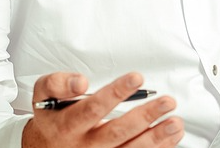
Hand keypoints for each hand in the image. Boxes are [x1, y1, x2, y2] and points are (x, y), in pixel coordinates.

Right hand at [22, 71, 183, 147]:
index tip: (137, 78)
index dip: (115, 93)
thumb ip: (58, 84)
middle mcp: (84, 145)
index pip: (92, 108)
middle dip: (144, 117)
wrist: (44, 147)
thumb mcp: (44, 95)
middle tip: (167, 102)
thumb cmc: (52, 118)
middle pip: (117, 132)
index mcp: (67, 125)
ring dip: (155, 137)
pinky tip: (171, 137)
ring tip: (175, 122)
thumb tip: (80, 82)